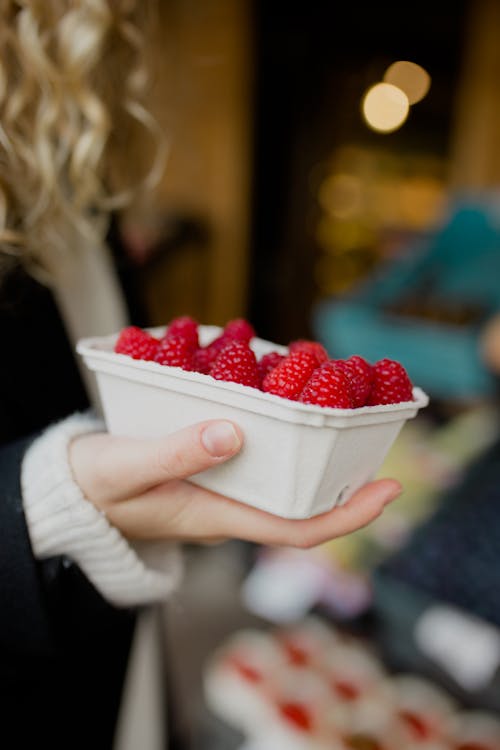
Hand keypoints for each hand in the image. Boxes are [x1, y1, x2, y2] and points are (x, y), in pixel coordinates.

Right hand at [69, 420, 400, 546]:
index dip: (346, 515)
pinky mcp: (211, 470)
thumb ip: (177, 452)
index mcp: (217, 516)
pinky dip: (281, 431)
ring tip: (342, 405)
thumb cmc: (96, 484)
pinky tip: (284, 397)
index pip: (296, 530)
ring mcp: (222, 490)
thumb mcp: (129, 466)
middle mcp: (230, 507)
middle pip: (302, 501)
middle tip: (373, 431)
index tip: (388, 489)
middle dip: (344, 475)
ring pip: (284, 477)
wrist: (72, 489)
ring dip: (316, 449)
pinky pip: (261, 457)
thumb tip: (234, 434)